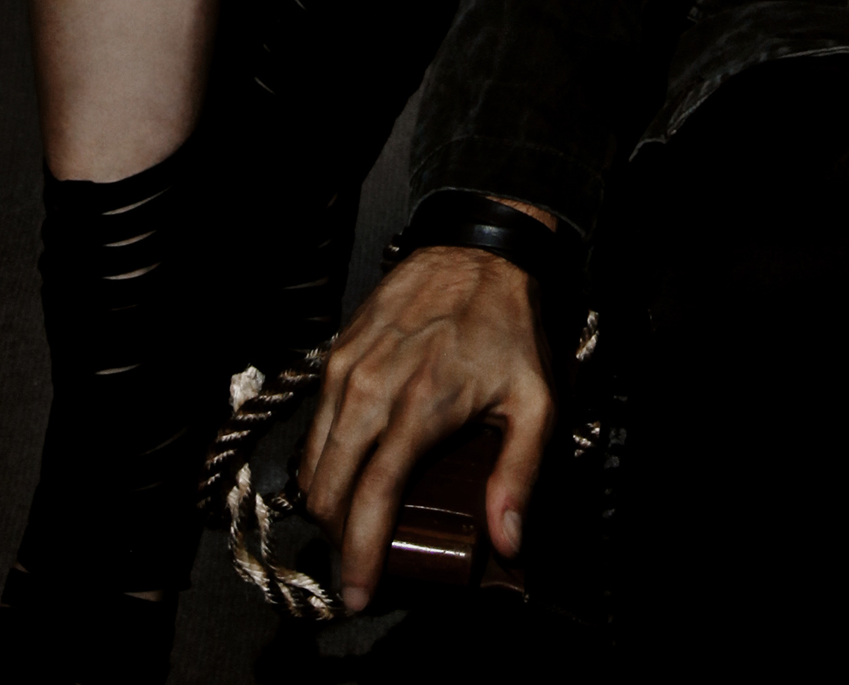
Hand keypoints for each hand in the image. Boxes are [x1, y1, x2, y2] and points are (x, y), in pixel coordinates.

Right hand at [298, 244, 553, 613]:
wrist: (479, 253)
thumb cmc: (509, 329)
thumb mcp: (535, 402)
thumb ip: (519, 474)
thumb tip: (507, 540)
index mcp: (421, 406)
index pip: (374, 497)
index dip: (360, 553)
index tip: (358, 594)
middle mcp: (373, 388)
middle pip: (329, 486)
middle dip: (337, 536)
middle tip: (358, 560)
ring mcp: (348, 368)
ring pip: (313, 458)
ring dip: (325, 500)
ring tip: (351, 524)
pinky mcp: (337, 353)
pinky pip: (314, 423)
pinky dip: (321, 459)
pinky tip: (344, 473)